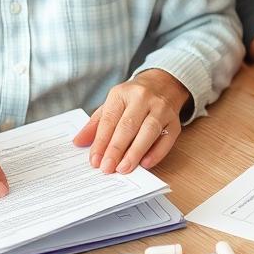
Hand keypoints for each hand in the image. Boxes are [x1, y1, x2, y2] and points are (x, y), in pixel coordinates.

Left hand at [73, 69, 190, 173]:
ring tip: (124, 168)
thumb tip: (78, 142)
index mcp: (122, 93)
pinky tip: (145, 164)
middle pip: (128, 126)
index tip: (95, 160)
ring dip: (135, 152)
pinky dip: (156, 153)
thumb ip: (95, 125)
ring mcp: (161, 109)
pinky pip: (166, 139)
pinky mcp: (174, 121)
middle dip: (116, 149)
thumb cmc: (133, 99)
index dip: (101, 141)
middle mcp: (142, 98)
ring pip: (148, 131)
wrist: (163, 85)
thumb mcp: (111, 105)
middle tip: (107, 168)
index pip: (109, 119)